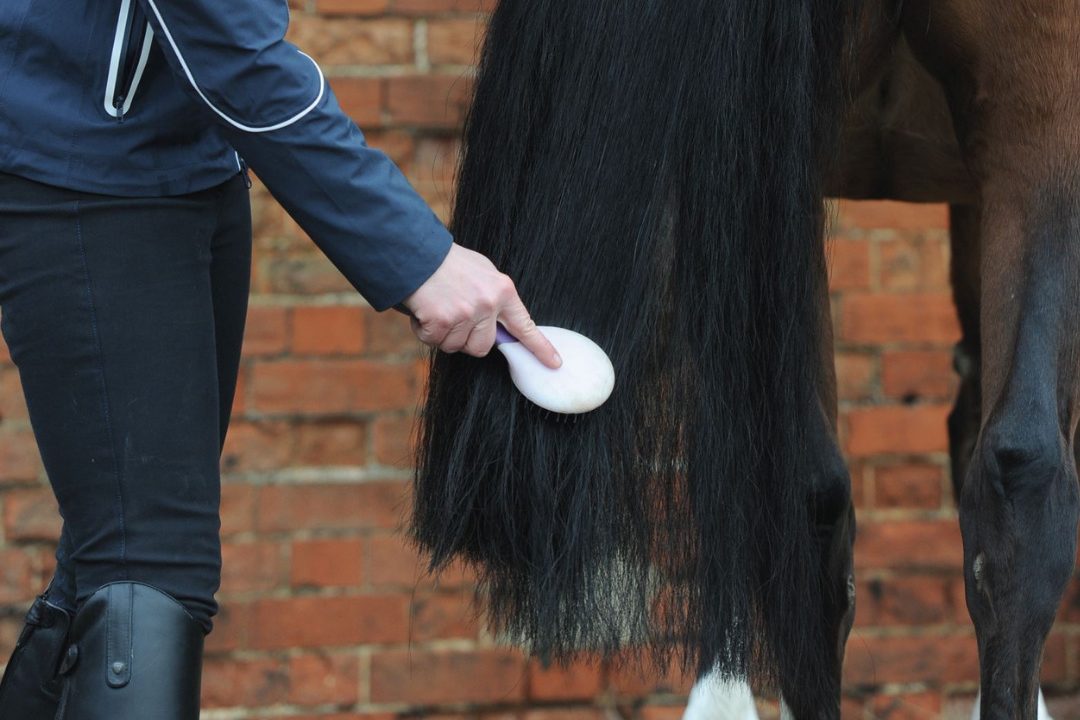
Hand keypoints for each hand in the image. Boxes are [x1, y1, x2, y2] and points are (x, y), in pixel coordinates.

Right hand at [403, 243, 561, 368]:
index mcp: (503, 291)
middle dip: (467, 340)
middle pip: (483, 347)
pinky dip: (425, 331)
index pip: (524, 326)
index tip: (554, 363)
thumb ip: (496, 299)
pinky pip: (434, 342)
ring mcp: (465, 314)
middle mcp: (488, 304)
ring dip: (443, 335)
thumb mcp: (483, 273)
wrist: (417, 252)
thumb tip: (501, 324)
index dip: (539, 347)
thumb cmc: (449, 264)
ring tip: (437, 308)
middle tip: (454, 318)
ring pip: (456, 346)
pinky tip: (424, 311)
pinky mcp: (441, 321)